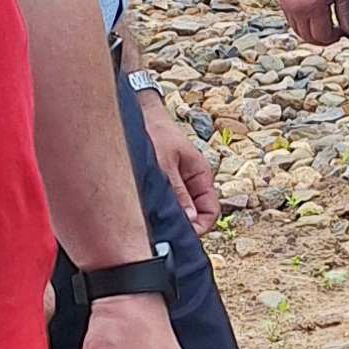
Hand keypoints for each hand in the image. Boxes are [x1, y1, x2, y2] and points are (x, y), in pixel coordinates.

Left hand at [133, 86, 219, 226]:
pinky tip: (143, 212)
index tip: (181, 234)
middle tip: (162, 232)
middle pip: (194, 216)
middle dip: (182, 225)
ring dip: (168, 218)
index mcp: (201, 175)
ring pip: (179, 212)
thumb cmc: (155, 132)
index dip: (200, 227)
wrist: (138, 114)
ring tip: (151, 221)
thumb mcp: (165, 164)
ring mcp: (176, 184)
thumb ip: (178, 192)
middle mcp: (191, 182)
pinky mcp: (161, 185)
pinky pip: (165, 204)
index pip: (211, 211)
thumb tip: (190, 221)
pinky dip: (157, 211)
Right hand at [278, 0, 348, 48]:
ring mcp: (287, 6)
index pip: (322, 36)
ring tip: (324, 25)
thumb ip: (346, 11)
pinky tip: (313, 18)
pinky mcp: (282, 2)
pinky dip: (302, 25)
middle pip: (308, 38)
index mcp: (313, 5)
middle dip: (323, 39)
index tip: (342, 31)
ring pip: (298, 32)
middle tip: (334, 32)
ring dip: (311, 33)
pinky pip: (291, 22)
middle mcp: (297, 8)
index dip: (334, 38)